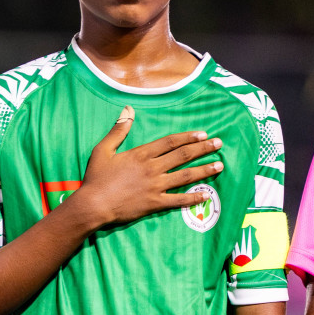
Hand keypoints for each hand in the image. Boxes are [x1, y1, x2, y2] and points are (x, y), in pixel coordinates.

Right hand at [69, 105, 223, 227]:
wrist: (93, 205)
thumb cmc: (96, 178)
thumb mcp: (102, 150)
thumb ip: (118, 130)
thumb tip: (128, 110)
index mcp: (141, 154)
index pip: (171, 142)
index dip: (188, 137)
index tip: (203, 134)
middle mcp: (153, 168)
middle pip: (183, 155)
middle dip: (203, 148)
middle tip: (219, 144)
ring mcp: (156, 186)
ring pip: (186, 176)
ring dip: (204, 169)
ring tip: (220, 165)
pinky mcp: (155, 203)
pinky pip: (179, 200)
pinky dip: (193, 197)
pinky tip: (206, 194)